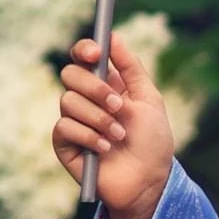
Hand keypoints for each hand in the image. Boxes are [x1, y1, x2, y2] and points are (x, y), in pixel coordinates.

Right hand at [53, 30, 175, 218]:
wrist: (148, 182)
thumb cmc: (152, 143)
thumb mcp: (149, 100)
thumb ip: (131, 67)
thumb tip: (113, 36)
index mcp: (105, 85)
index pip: (83, 57)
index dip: (85, 50)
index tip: (96, 53)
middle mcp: (86, 100)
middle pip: (70, 74)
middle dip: (96, 89)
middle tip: (119, 106)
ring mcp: (74, 121)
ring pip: (68, 101)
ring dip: (99, 119)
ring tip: (119, 136)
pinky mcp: (65, 144)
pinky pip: (65, 127)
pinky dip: (89, 137)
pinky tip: (105, 150)